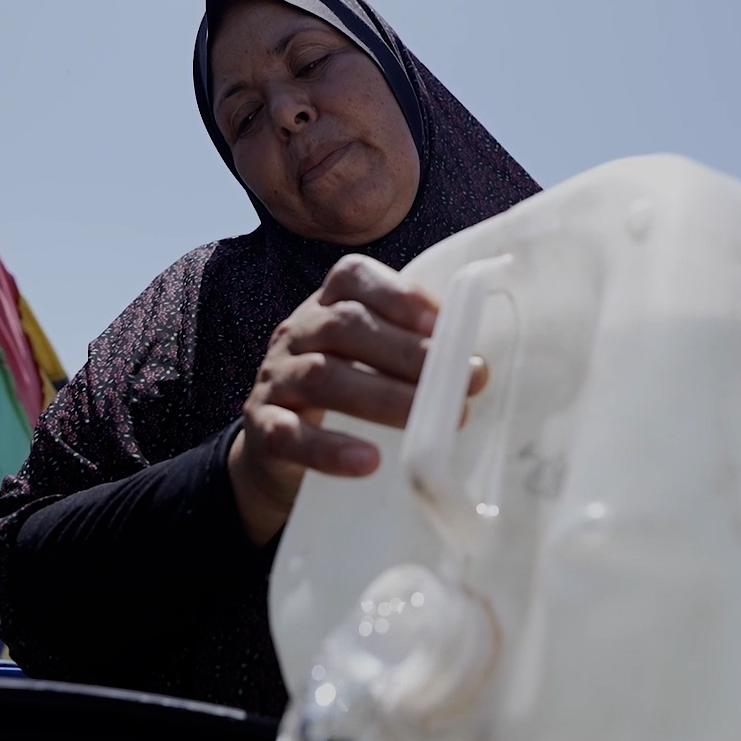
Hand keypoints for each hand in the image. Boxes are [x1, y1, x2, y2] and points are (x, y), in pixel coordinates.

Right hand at [228, 254, 484, 544]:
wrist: (277, 448)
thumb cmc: (344, 394)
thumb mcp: (371, 361)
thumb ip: (414, 354)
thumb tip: (478, 367)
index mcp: (326, 306)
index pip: (352, 278)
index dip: (400, 295)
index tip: (444, 324)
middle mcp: (296, 333)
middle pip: (344, 326)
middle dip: (408, 352)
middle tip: (461, 382)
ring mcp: (276, 379)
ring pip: (320, 376)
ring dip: (381, 398)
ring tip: (427, 422)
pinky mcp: (263, 429)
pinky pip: (290, 435)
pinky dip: (330, 449)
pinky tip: (369, 462)